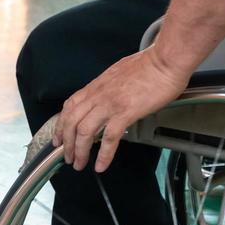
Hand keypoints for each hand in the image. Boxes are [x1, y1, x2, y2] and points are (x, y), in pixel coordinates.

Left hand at [52, 48, 190, 172]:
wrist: (166, 59)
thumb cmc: (149, 64)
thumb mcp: (119, 73)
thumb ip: (109, 87)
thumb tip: (107, 97)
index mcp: (97, 86)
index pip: (70, 106)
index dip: (61, 125)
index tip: (58, 138)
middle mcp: (99, 95)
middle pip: (71, 122)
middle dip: (66, 143)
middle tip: (67, 157)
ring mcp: (110, 104)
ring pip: (85, 131)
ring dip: (79, 151)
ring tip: (79, 164)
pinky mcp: (126, 112)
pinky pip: (109, 137)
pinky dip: (104, 154)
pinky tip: (101, 165)